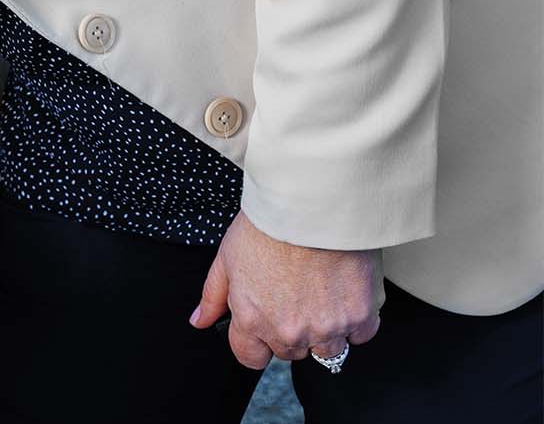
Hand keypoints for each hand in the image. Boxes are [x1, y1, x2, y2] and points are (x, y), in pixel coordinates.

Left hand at [191, 210, 381, 368]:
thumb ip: (214, 296)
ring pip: (327, 349)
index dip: (256, 340)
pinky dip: (355, 319)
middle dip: (289, 330)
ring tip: (320, 291)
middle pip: (290, 352)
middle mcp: (290, 332)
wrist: (313, 205)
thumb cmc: (267, 226)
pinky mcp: (362, 317)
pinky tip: (343, 290)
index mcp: (253, 321)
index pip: (251, 358)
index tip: (264, 321)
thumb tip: (200, 320)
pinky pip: (360, 334)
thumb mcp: (226, 257)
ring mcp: (328, 328)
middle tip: (293, 294)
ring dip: (324, 329)